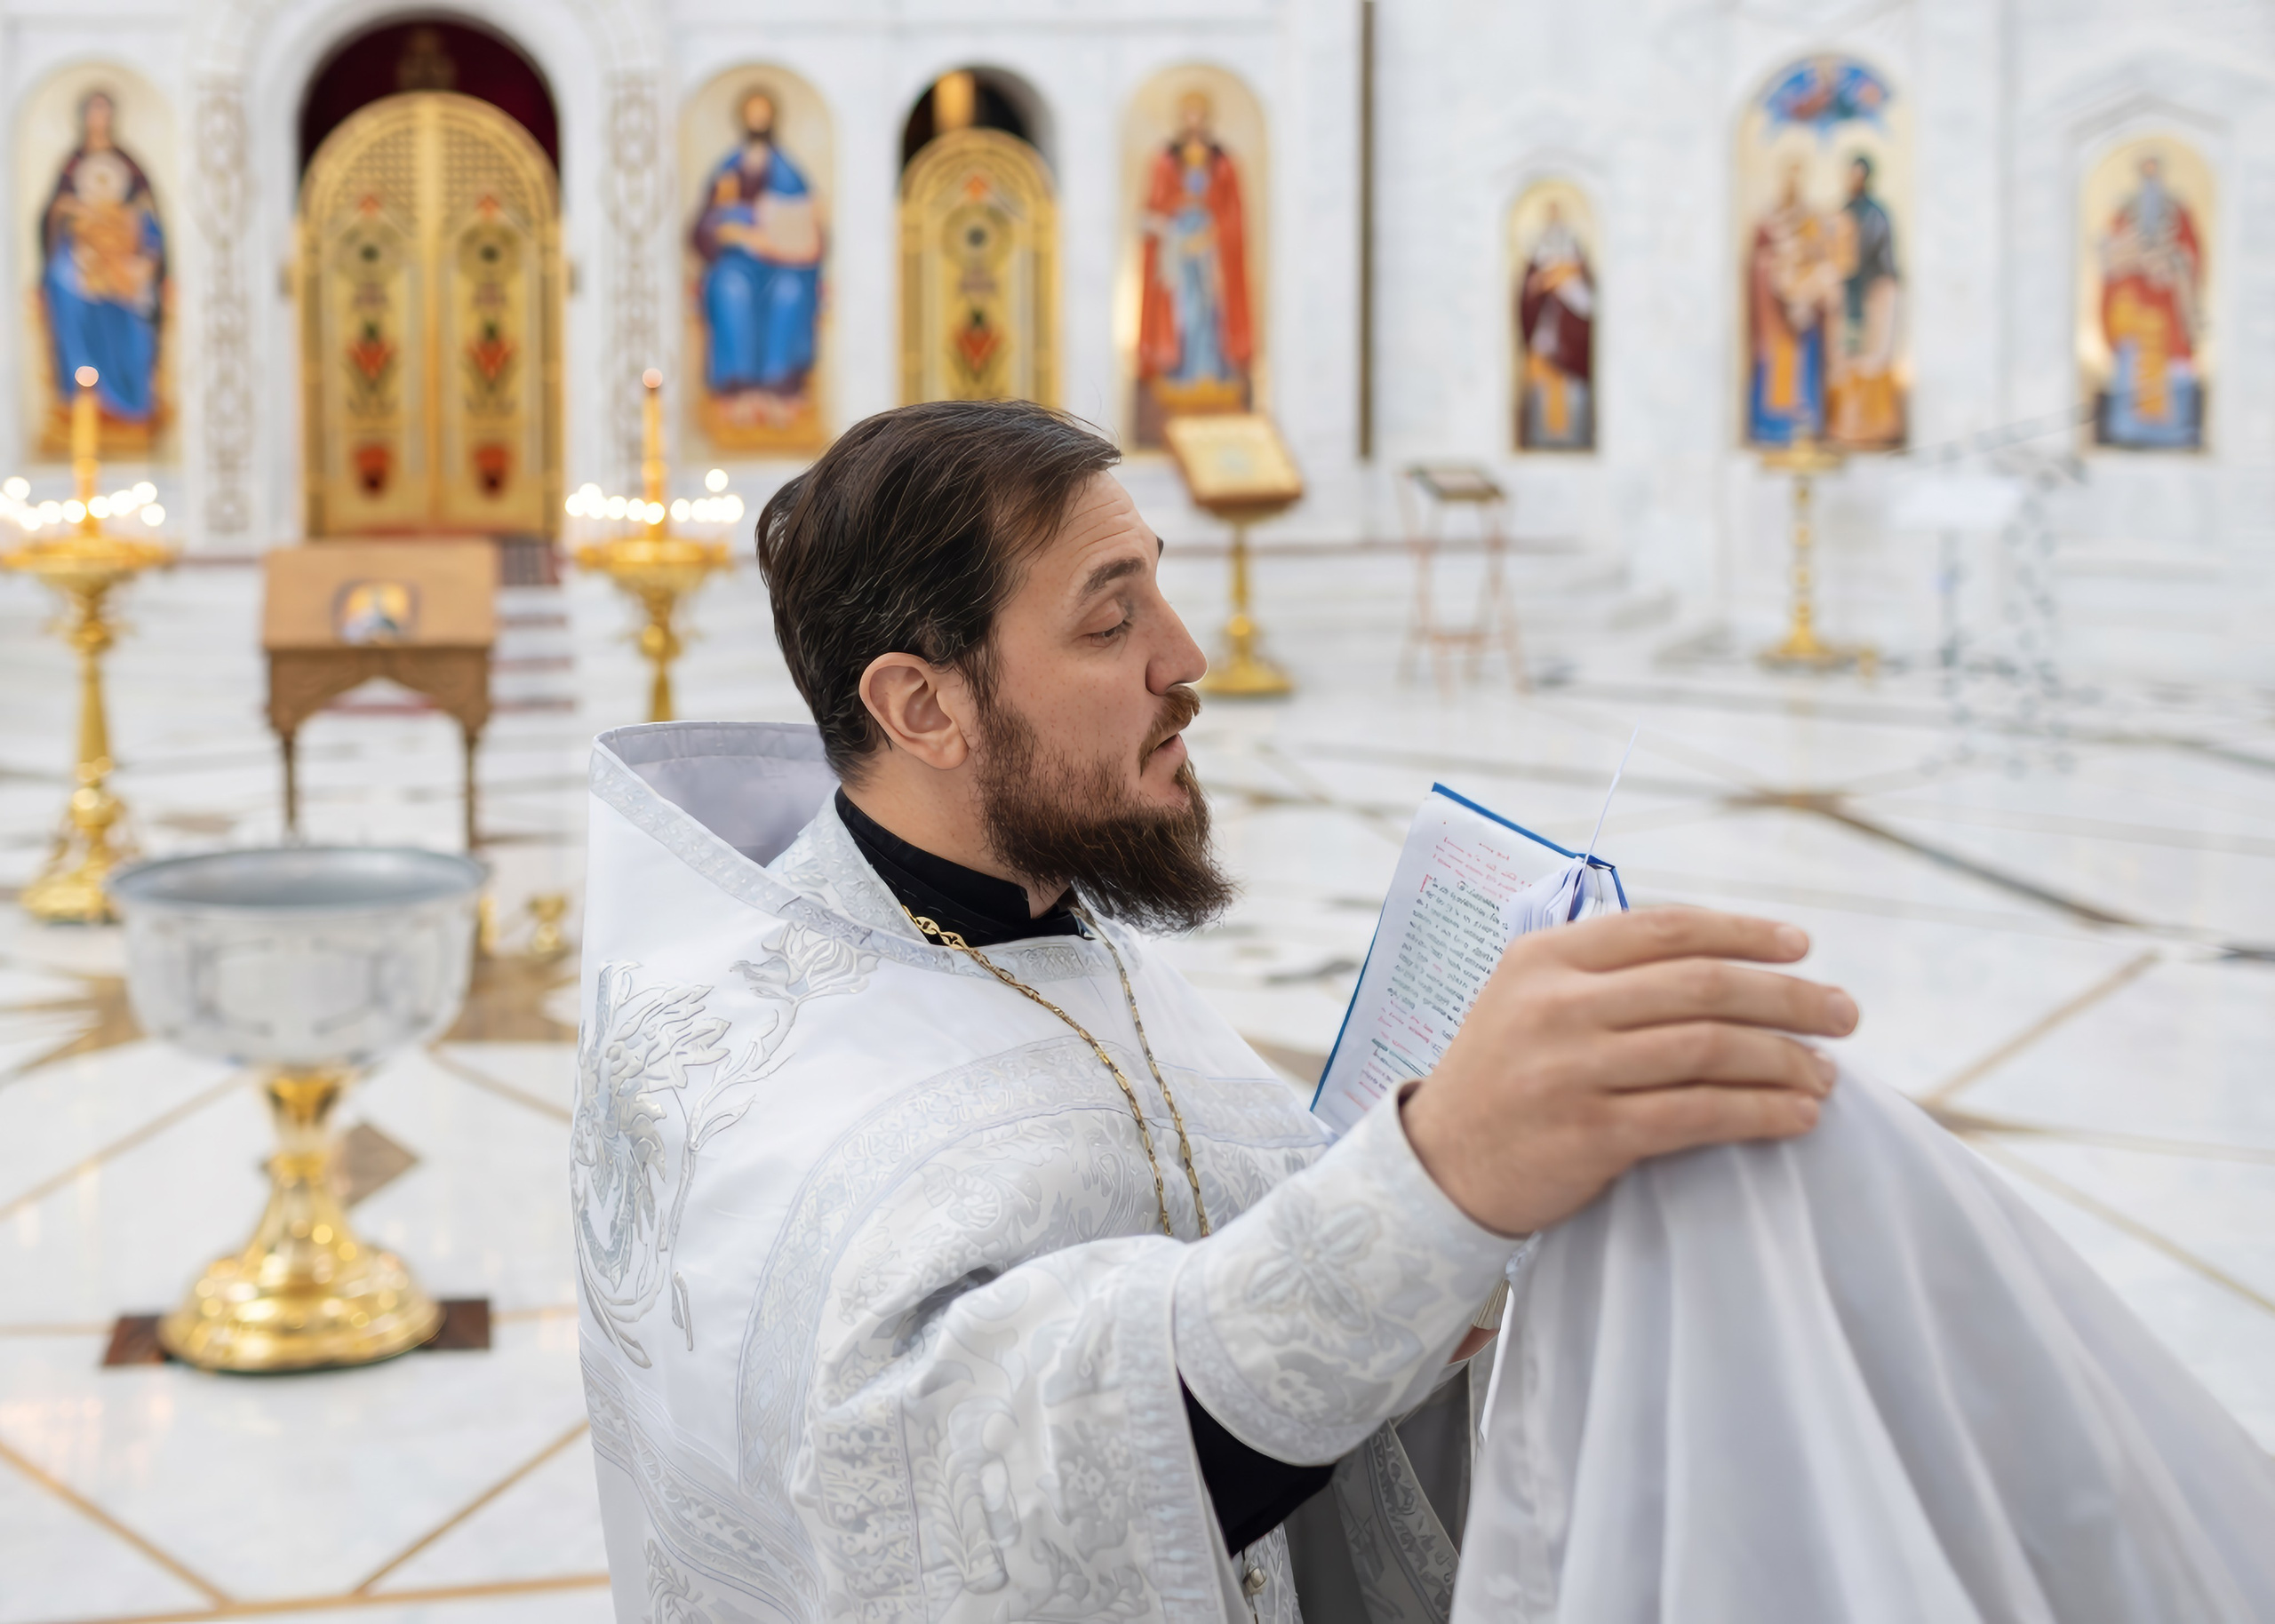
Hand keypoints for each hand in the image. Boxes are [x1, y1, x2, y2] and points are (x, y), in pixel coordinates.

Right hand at [1401, 907, 1856, 1236]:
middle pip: (1700, 985)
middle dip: (1788, 997)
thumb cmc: (1504, 1076)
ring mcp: (1571, 1069)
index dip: (1744, 933)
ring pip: (1707, 1048)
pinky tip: (1796, 1118)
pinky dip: (1758, 1113)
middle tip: (1844, 1014)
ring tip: (1826, 1074)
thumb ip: (1604, 969)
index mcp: (1546, 957)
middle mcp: (1557, 1004)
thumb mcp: (1529, 996)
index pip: (1666, 928)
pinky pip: (1696, 1115)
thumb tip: (1720, 956)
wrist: (1441, 1166)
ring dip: (1784, 1059)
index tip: (1801, 947)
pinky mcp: (1590, 1135)